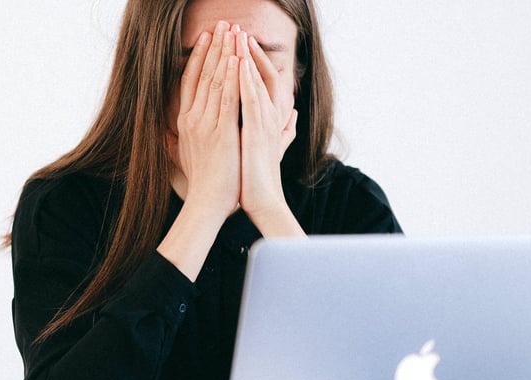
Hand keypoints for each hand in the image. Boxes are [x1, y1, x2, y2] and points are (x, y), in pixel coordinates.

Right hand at [173, 21, 241, 219]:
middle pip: (202, 74)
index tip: (208, 37)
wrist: (207, 204)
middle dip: (214, 47)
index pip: (191, 81)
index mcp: (186, 122)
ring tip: (232, 32)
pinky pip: (227, 99)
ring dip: (225, 54)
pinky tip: (238, 59)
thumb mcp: (189, 155)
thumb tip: (176, 131)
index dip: (200, 57)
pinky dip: (232, 77)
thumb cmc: (203, 184)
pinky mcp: (221, 132)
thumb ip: (186, 138)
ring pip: (215, 81)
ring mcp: (205, 124)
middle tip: (223, 24)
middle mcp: (192, 119)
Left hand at [236, 31, 298, 218]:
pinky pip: (250, 100)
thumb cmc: (260, 177)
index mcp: (270, 118)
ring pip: (256, 82)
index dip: (252, 59)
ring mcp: (265, 123)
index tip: (239, 41)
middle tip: (236, 27)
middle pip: (260, 73)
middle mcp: (270, 116)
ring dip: (246, 57)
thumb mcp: (271, 147)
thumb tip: (294, 116)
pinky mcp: (257, 132)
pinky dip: (245, 80)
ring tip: (237, 35)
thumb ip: (283, 130)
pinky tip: (237, 64)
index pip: (262, 80)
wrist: (263, 202)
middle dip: (247, 50)